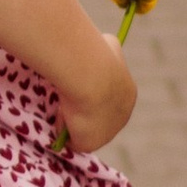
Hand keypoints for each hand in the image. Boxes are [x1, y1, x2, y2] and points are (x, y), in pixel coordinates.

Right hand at [53, 29, 136, 155]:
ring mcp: (107, 132)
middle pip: (97, 117)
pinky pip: (72, 139)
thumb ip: (107, 48)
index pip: (109, 99)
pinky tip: (59, 111)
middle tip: (64, 97)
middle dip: (81, 110)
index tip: (76, 85)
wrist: (92, 74)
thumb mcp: (108, 43)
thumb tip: (106, 43)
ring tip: (61, 101)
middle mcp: (122, 116)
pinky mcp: (91, 144)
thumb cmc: (99, 55)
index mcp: (127, 94)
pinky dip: (63, 127)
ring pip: (84, 128)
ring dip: (71, 117)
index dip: (91, 94)